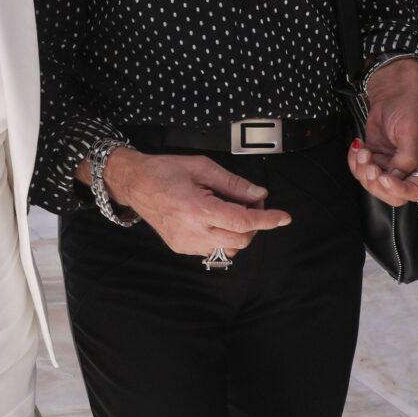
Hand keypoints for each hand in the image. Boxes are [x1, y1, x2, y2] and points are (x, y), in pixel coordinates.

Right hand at [103, 150, 289, 257]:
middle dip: (254, 222)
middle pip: (241, 239)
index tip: (283, 217)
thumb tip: (258, 194)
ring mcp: (186, 243)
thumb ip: (233, 183)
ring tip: (229, 210)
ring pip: (229, 248)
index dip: (267, 220)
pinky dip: (222, 236)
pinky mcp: (182, 247)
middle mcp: (192, 231)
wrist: (134, 184)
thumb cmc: (163, 171)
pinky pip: (213, 249)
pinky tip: (213, 219)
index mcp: (197, 209)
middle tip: (248, 201)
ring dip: (239, 232)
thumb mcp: (201, 167)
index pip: (242, 221)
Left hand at [348, 59, 417, 206]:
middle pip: (392, 194)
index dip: (398, 190)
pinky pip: (361, 169)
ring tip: (362, 150)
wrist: (392, 91)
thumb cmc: (409, 106)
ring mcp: (390, 164)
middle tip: (369, 165)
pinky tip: (357, 146)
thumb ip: (406, 156)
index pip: (415, 191)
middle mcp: (408, 168)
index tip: (384, 177)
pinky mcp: (375, 157)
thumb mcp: (410, 130)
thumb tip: (396, 177)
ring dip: (362, 170)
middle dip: (375, 183)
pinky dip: (355, 162)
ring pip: (373, 183)